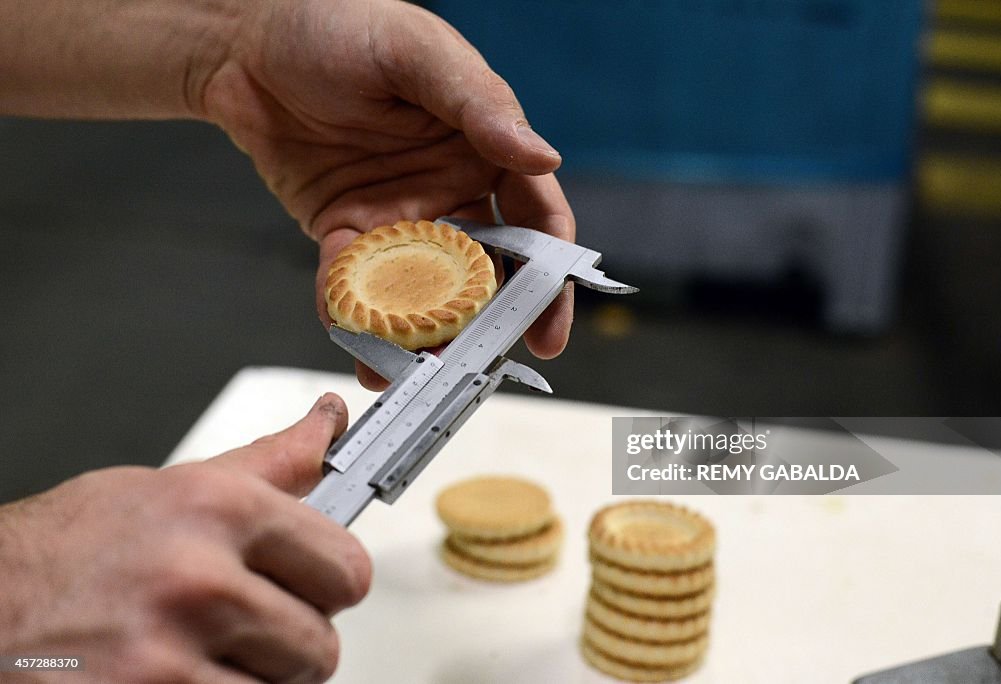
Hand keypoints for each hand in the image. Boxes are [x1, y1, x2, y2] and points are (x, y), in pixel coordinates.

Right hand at [0, 394, 369, 682]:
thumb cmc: (70, 548)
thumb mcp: (171, 486)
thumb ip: (268, 465)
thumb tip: (328, 424)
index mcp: (218, 509)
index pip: (345, 566)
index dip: (332, 581)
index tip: (316, 583)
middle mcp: (199, 578)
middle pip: (321, 641)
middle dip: (294, 638)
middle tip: (251, 622)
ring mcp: (171, 655)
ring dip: (257, 678)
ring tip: (206, 650)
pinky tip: (182, 675)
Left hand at [198, 0, 575, 387]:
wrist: (243, 43)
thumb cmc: (337, 25)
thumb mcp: (415, 52)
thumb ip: (478, 104)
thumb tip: (543, 158)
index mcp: (483, 147)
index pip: (535, 221)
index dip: (550, 277)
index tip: (549, 327)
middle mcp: (450, 190)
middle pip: (486, 272)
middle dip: (490, 324)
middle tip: (482, 367)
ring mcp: (398, 218)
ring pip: (424, 291)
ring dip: (424, 335)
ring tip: (417, 375)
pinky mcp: (345, 233)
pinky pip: (354, 285)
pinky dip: (354, 317)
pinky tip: (356, 343)